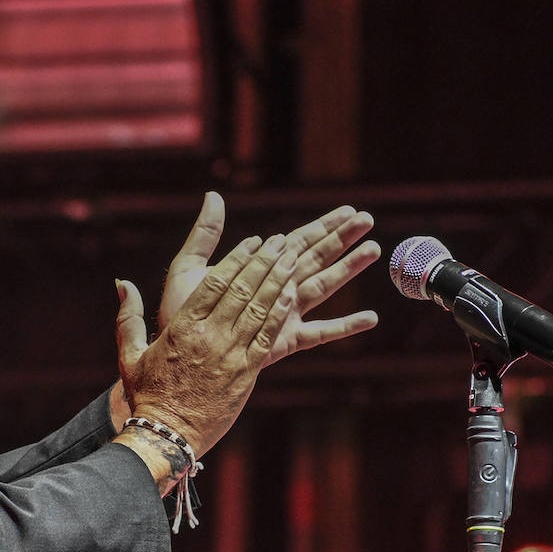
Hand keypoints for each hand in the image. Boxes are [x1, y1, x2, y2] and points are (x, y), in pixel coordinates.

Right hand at [115, 231, 299, 458]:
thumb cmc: (147, 396)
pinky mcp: (246, 373)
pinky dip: (280, 313)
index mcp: (182, 327)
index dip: (238, 258)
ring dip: (278, 281)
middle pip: (243, 289)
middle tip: (280, 241)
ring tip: (292, 259)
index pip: (215, 282)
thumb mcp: (130, 355)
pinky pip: (267, 337)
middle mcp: (209, 336)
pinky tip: (292, 295)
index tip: (253, 241)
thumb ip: (128, 317)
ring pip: (260, 309)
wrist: (166, 435)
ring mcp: (231, 355)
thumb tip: (122, 283)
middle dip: (264, 262)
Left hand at [159, 193, 380, 367]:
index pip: (297, 240)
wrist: (178, 356)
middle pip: (316, 258)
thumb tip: (213, 195)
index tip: (348, 209)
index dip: (323, 224)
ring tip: (374, 249)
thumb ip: (205, 236)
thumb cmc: (181, 314)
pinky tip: (371, 318)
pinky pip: (320, 333)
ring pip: (323, 286)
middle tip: (368, 218)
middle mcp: (275, 291)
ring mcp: (283, 317)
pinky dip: (345, 326)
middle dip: (341, 238)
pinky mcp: (284, 342)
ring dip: (348, 268)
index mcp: (258, 271)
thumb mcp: (189, 268)